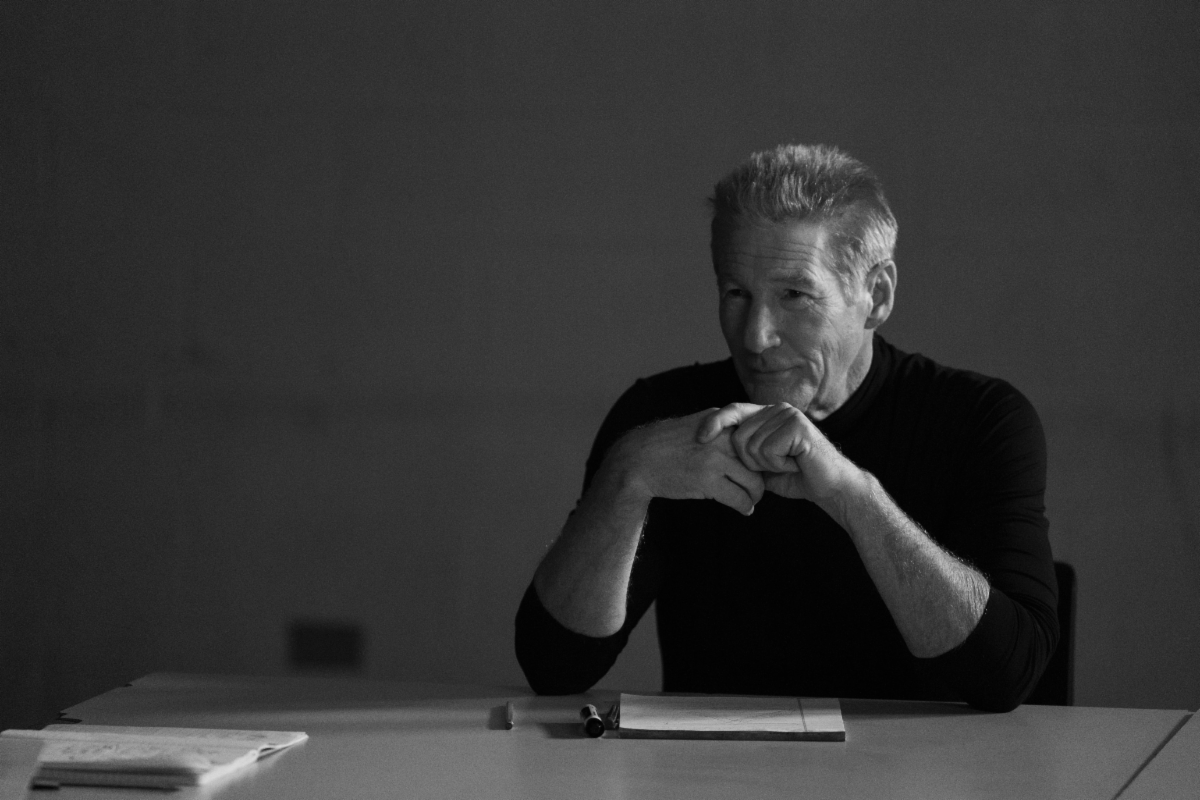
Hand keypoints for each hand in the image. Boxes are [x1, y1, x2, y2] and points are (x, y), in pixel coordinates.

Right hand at [602, 409, 765, 514]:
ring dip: (755, 496)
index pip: (755, 439)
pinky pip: (739, 498)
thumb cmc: (666, 444)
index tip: (761, 469)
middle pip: (759, 461)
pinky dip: (745, 507)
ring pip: (753, 482)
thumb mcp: (697, 425)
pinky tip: (744, 510)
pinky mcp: (708, 481)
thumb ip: (721, 430)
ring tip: (751, 501)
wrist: (638, 458)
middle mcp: (722, 437)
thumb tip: (747, 444)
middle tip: (758, 489)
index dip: (762, 457)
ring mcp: (715, 459)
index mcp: (721, 421)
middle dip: (762, 478)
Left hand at [696, 402, 860, 503]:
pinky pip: (768, 449)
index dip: (715, 422)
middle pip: (738, 435)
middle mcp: (776, 409)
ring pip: (752, 445)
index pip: (733, 411)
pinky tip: (794, 462)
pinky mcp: (798, 425)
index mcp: (766, 413)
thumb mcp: (760, 463)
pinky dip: (778, 464)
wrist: (828, 486)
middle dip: (750, 460)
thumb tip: (709, 446)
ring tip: (787, 462)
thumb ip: (741, 451)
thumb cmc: (795, 475)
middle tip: (775, 464)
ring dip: (767, 464)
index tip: (700, 437)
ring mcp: (788, 414)